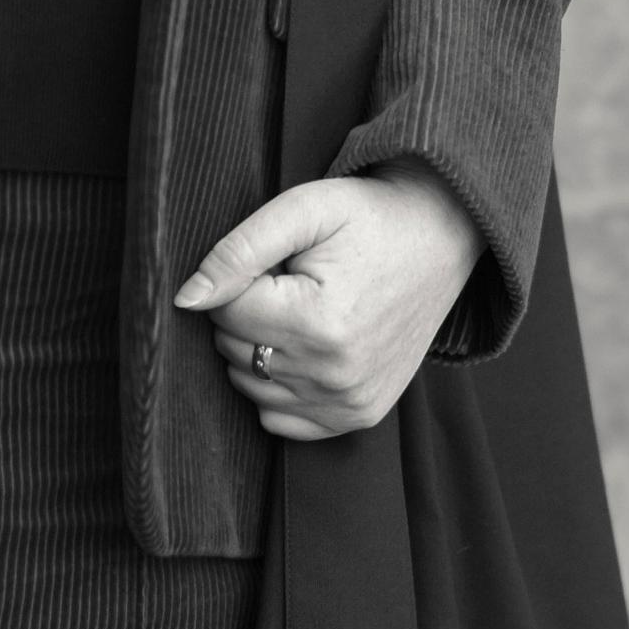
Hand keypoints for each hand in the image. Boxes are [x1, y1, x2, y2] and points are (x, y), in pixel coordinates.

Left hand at [179, 167, 485, 440]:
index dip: (242, 279)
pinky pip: (278, 418)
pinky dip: (278, 387)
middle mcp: (336, 374)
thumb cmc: (370, 218)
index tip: (283, 263)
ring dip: (261, 348)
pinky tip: (307, 350)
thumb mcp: (303, 210)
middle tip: (298, 283)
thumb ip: (238, 251)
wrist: (442, 237)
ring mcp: (350, 402)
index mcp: (319, 323)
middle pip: (232, 349)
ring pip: (248, 384)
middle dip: (250, 312)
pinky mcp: (359, 416)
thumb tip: (187, 299)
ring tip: (309, 312)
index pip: (224, 312)